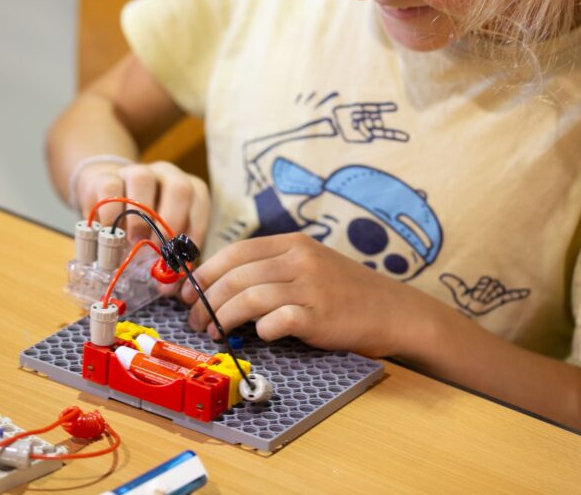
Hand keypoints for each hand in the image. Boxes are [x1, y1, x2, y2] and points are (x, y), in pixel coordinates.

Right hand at [75, 160, 209, 248]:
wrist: (107, 195)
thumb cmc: (142, 221)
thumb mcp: (161, 236)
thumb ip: (169, 257)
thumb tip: (167, 287)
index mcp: (188, 188)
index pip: (199, 204)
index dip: (194, 233)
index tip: (180, 259)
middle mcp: (167, 175)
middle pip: (179, 188)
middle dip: (171, 222)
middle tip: (158, 249)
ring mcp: (136, 172)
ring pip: (143, 180)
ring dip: (140, 216)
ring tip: (133, 240)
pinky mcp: (106, 177)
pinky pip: (110, 189)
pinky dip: (111, 215)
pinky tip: (110, 232)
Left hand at [179, 233, 412, 356]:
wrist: (392, 310)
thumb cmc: (344, 292)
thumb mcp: (309, 266)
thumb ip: (270, 269)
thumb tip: (219, 286)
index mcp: (293, 243)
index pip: (236, 251)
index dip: (205, 272)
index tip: (188, 293)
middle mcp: (300, 260)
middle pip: (236, 276)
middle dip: (207, 301)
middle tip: (196, 321)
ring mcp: (311, 287)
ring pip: (249, 298)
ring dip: (224, 318)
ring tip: (215, 332)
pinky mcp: (320, 316)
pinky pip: (277, 321)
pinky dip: (260, 329)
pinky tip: (257, 336)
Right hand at [332, 102, 408, 142]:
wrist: (332, 116)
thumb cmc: (340, 128)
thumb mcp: (351, 136)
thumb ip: (363, 135)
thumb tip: (372, 133)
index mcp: (369, 133)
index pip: (385, 133)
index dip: (396, 134)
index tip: (407, 137)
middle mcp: (372, 124)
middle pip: (377, 125)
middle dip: (366, 126)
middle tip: (354, 125)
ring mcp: (369, 115)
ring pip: (374, 117)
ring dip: (363, 119)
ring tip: (352, 118)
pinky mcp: (366, 108)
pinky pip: (377, 107)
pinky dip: (385, 107)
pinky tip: (394, 107)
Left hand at [439, 274, 529, 315]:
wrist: (469, 317)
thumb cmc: (464, 302)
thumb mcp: (459, 292)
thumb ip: (453, 283)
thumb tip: (442, 276)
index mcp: (481, 284)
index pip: (486, 280)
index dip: (481, 287)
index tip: (476, 294)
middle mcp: (490, 287)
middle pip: (493, 283)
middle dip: (486, 291)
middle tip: (480, 299)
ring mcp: (497, 293)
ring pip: (498, 289)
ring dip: (491, 296)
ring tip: (485, 302)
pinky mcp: (502, 299)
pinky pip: (511, 295)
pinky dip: (519, 293)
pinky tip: (527, 291)